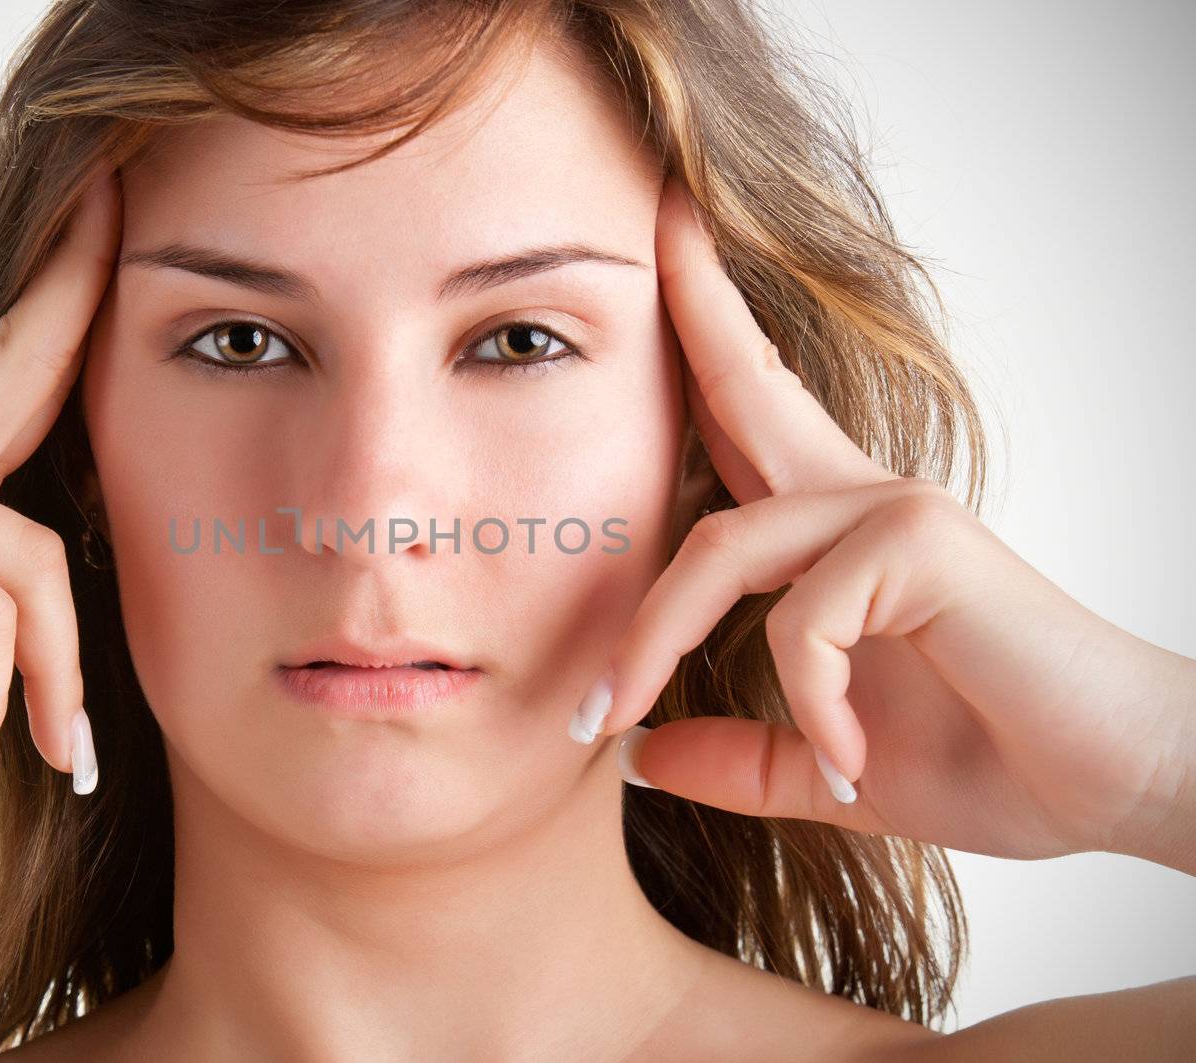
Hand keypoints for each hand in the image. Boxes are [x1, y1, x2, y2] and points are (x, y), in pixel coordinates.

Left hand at [574, 176, 1195, 870]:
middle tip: (655, 210)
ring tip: (616, 718)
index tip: (659, 258)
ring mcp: (896, 510)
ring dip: (654, 638)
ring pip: (724, 544)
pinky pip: (802, 617)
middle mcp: (863, 498)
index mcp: (838, 533)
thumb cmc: (994, 761)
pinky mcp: (926, 544)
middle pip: (745, 393)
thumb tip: (637, 757)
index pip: (754, 419)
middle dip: (694, 303)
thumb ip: (740, 758)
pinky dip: (808, 701)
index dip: (708, 338)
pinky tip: (847, 761)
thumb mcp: (829, 765)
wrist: (1120, 790)